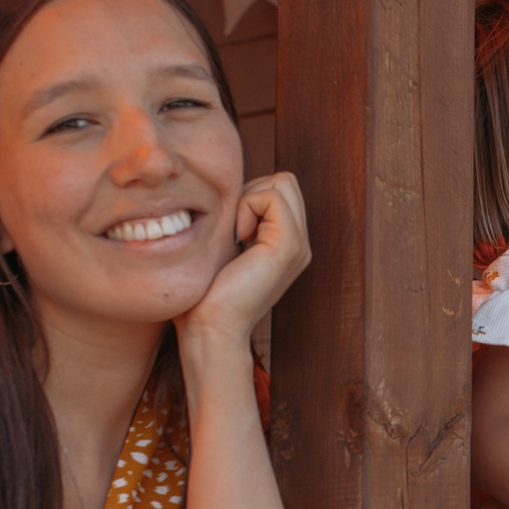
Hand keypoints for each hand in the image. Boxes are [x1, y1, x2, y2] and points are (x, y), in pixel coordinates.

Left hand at [177, 173, 311, 347]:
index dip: (250, 195)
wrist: (211, 327)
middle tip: (234, 229)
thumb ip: (239, 219)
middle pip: (286, 180)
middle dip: (253, 192)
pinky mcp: (289, 245)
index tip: (231, 230)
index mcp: (287, 243)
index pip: (280, 187)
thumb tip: (230, 188)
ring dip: (249, 199)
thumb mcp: (226, 245)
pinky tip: (238, 238)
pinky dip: (247, 207)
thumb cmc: (207, 292)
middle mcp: (300, 243)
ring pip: (283, 182)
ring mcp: (299, 244)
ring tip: (237, 235)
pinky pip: (271, 196)